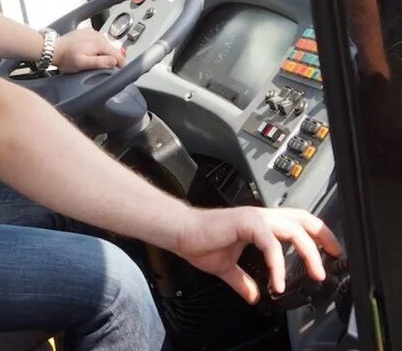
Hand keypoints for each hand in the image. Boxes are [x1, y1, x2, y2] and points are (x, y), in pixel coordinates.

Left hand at [53, 27, 124, 72]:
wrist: (54, 48)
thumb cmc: (66, 57)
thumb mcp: (83, 63)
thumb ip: (100, 62)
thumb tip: (114, 61)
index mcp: (100, 43)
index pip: (119, 55)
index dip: (120, 65)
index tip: (117, 71)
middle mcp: (98, 35)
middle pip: (113, 50)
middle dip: (112, 59)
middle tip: (102, 68)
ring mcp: (93, 32)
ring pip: (106, 45)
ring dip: (104, 53)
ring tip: (94, 60)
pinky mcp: (88, 32)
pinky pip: (99, 41)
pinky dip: (98, 48)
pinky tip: (90, 53)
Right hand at [174, 206, 341, 303]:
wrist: (180, 232)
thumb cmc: (198, 242)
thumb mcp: (226, 267)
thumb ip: (242, 280)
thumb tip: (253, 296)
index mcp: (258, 224)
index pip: (296, 223)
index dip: (317, 235)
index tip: (329, 253)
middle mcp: (260, 217)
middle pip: (303, 219)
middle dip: (324, 237)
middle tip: (334, 257)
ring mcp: (254, 218)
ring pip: (293, 230)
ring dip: (309, 252)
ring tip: (314, 274)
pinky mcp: (246, 223)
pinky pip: (271, 243)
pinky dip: (278, 264)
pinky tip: (276, 282)